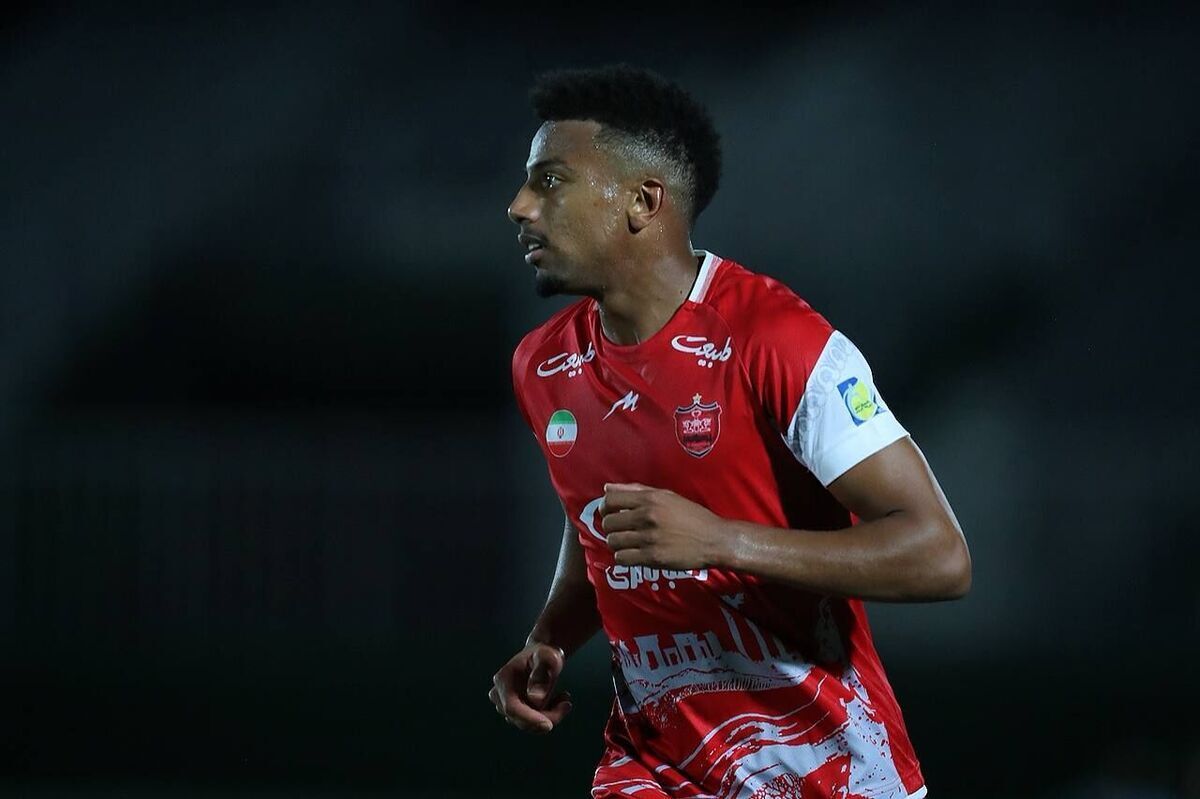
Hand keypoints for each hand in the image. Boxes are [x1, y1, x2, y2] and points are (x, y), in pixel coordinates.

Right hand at [489, 643, 571, 733]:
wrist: (542, 656)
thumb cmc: (545, 654)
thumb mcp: (548, 659)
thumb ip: (541, 676)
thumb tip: (535, 700)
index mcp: (503, 680)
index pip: (511, 707)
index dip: (529, 719)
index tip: (549, 726)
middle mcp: (499, 694)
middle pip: (520, 719)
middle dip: (547, 716)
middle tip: (567, 704)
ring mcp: (506, 704)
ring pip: (528, 723)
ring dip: (550, 715)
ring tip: (564, 697)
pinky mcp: (516, 710)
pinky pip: (532, 722)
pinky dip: (548, 715)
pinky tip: (560, 700)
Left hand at [600, 483, 726, 569]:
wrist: (714, 539)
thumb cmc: (692, 516)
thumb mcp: (667, 496)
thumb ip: (636, 490)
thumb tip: (607, 488)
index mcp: (650, 499)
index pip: (610, 500)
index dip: (605, 508)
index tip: (610, 513)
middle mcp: (647, 516)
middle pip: (609, 523)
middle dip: (611, 528)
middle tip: (622, 531)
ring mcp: (649, 538)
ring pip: (613, 542)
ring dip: (617, 544)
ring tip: (628, 544)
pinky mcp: (652, 557)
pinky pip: (622, 558)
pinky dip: (624, 557)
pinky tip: (633, 555)